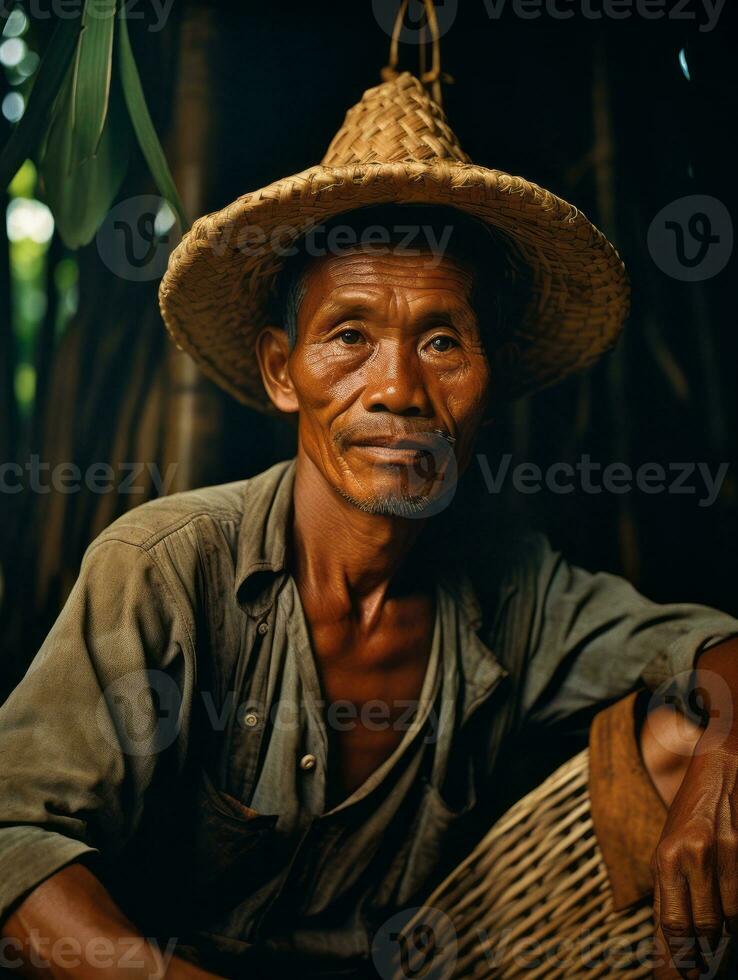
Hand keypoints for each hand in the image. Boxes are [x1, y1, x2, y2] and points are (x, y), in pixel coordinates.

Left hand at [652, 728, 737, 977]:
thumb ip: (673, 887)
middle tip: (705, 975)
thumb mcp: (673, 845)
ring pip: (729, 920)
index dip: (674, 962)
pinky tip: (735, 924)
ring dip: (729, 942)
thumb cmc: (695, 809)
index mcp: (664, 858)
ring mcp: (721, 853)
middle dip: (705, 960)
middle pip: (700, 930)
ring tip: (725, 956)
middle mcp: (689, 856)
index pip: (668, 925)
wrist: (722, 761)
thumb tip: (674, 939)